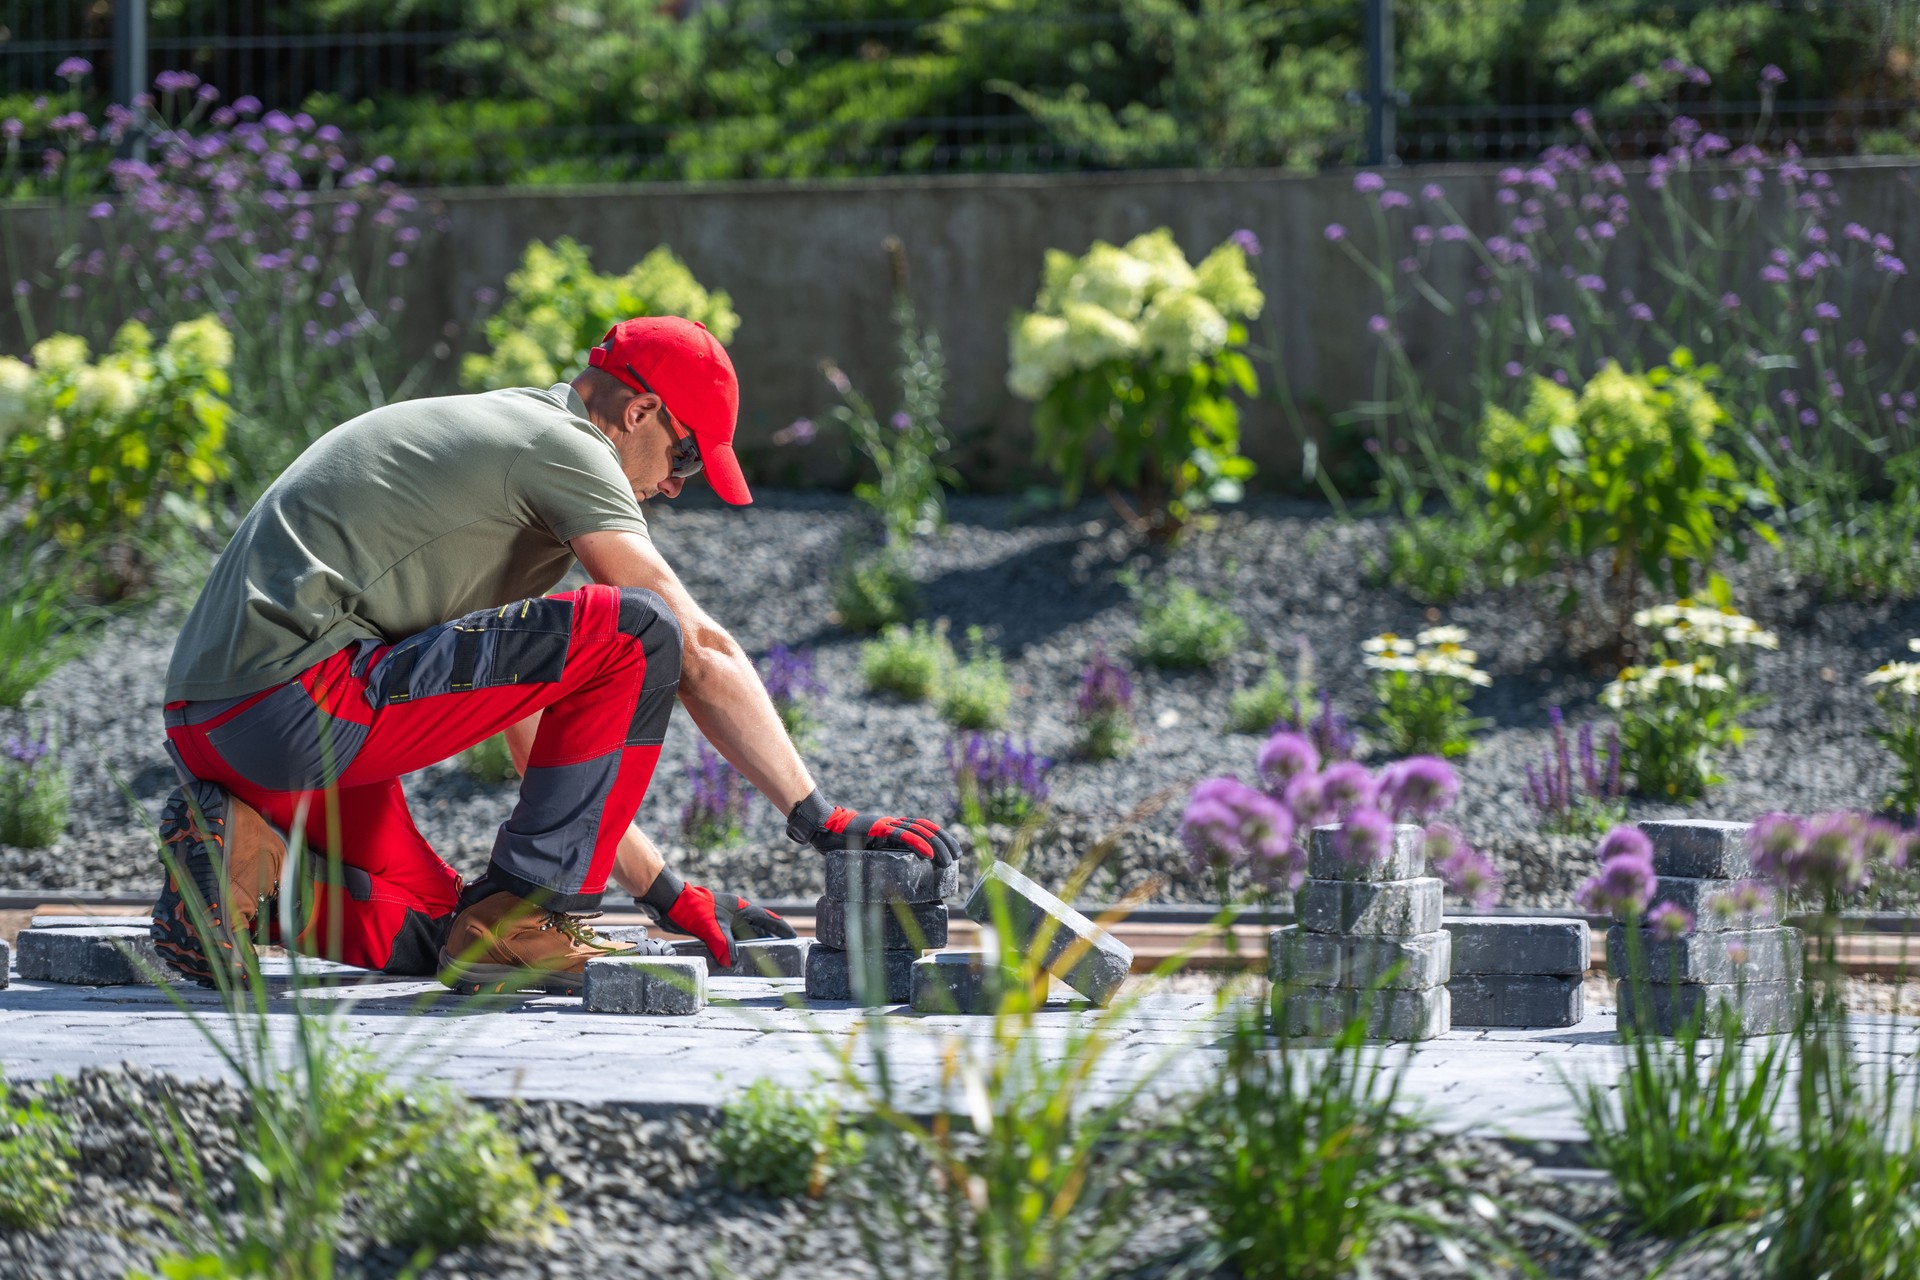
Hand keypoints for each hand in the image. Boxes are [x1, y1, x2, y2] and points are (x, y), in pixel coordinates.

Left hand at [638, 869, 794, 966]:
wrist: (671, 902)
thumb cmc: (692, 908)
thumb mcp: (711, 926)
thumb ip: (723, 944)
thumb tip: (732, 962)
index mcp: (742, 909)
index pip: (769, 920)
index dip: (782, 930)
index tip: (795, 938)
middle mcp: (736, 915)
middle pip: (759, 929)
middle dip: (770, 941)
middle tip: (781, 954)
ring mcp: (725, 922)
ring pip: (744, 937)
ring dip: (752, 947)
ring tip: (762, 961)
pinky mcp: (713, 929)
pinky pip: (730, 942)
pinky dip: (735, 951)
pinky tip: (735, 961)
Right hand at [786, 789, 958, 868]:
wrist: (824, 829)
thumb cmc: (844, 843)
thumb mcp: (871, 851)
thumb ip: (885, 856)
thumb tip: (897, 873)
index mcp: (894, 827)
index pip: (924, 828)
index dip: (941, 837)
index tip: (955, 850)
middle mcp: (893, 823)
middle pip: (927, 828)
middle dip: (945, 842)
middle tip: (957, 857)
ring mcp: (886, 824)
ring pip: (919, 831)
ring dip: (936, 846)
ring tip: (947, 860)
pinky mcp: (879, 828)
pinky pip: (902, 836)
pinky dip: (918, 844)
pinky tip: (928, 854)